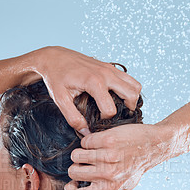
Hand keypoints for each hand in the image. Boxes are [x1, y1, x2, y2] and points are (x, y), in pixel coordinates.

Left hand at [27, 46, 141, 134]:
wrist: (54, 57)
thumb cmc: (56, 77)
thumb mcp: (60, 100)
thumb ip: (73, 118)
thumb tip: (86, 132)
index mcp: (94, 82)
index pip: (111, 109)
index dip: (106, 119)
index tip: (97, 120)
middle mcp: (106, 74)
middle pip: (131, 95)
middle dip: (127, 109)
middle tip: (116, 116)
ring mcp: (110, 68)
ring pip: (135, 85)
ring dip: (131, 98)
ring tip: (121, 107)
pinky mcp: (110, 66)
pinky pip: (129, 79)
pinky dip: (129, 89)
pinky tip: (118, 97)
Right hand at [64, 124, 164, 189]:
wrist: (154, 145)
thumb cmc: (137, 165)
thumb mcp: (124, 185)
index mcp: (109, 189)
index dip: (71, 189)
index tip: (75, 182)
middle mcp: (107, 174)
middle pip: (73, 172)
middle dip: (77, 166)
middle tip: (87, 163)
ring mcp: (107, 156)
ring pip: (76, 155)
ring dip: (82, 152)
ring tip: (93, 152)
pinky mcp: (108, 140)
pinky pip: (85, 141)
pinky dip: (90, 140)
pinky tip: (100, 142)